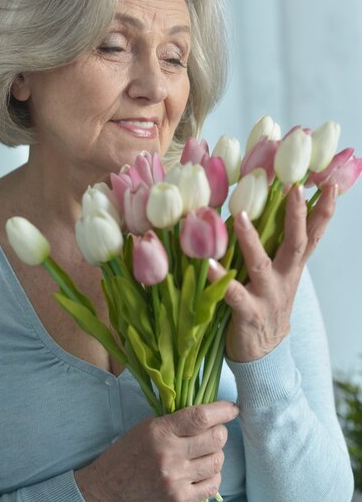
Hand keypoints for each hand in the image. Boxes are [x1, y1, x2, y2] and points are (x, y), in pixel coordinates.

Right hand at [74, 401, 238, 501]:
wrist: (108, 488)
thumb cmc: (129, 452)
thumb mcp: (148, 427)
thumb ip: (176, 421)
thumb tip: (210, 414)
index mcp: (160, 431)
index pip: (200, 417)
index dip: (222, 410)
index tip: (231, 408)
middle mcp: (169, 456)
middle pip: (215, 439)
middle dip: (221, 432)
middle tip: (215, 431)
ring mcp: (176, 481)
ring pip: (217, 462)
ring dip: (216, 454)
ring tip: (204, 453)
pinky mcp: (179, 501)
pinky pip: (212, 485)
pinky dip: (212, 476)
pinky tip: (200, 471)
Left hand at [217, 184, 336, 361]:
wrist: (266, 355)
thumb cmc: (267, 306)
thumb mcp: (281, 276)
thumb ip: (276, 249)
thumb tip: (264, 211)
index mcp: (292, 268)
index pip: (313, 235)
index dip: (324, 211)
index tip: (330, 184)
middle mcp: (284, 279)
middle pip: (295, 243)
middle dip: (298, 216)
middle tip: (294, 188)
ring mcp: (267, 296)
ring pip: (262, 264)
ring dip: (251, 239)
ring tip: (242, 215)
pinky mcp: (248, 313)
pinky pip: (233, 293)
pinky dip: (221, 278)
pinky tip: (209, 263)